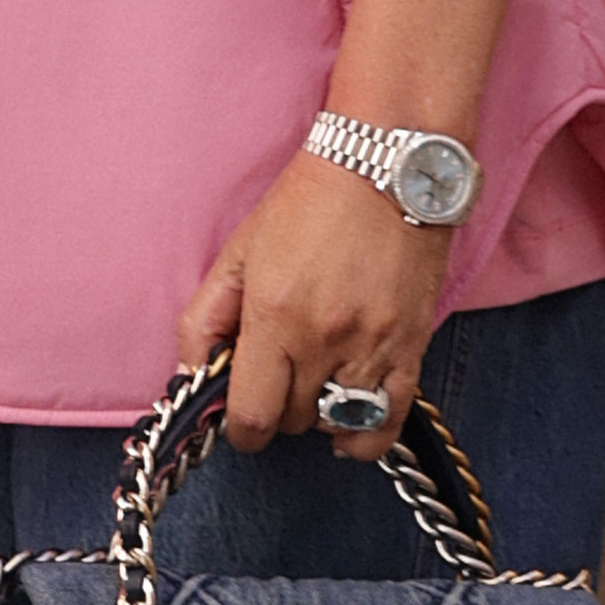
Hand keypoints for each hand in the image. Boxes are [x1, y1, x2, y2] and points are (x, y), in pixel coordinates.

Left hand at [177, 154, 442, 453]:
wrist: (386, 169)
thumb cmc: (307, 204)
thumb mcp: (237, 254)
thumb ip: (204, 320)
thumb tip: (192, 374)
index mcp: (274, 317)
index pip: (251, 415)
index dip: (238, 429)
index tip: (235, 418)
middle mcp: (324, 340)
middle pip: (291, 421)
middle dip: (274, 410)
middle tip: (272, 379)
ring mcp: (373, 347)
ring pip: (335, 424)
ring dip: (315, 416)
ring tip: (308, 385)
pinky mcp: (412, 346)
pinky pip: (389, 421)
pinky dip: (364, 436)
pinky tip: (346, 423)